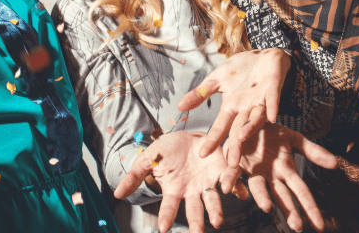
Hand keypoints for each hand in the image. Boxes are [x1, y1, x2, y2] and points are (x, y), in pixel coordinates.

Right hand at [113, 131, 245, 232]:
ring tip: (218, 221)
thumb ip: (134, 176)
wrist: (188, 135)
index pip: (169, 207)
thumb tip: (116, 194)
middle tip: (198, 232)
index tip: (162, 228)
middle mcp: (192, 191)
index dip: (165, 217)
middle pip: (194, 209)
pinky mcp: (222, 170)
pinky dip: (236, 188)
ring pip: (213, 200)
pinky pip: (231, 181)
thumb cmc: (167, 149)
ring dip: (216, 210)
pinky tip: (242, 193)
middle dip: (197, 222)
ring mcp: (208, 182)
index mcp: (175, 190)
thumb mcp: (149, 159)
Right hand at [177, 48, 290, 166]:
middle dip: (235, 148)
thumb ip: (201, 93)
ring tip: (241, 138)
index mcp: (232, 106)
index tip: (203, 155)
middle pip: (240, 131)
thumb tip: (179, 107)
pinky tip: (271, 117)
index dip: (213, 140)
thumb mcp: (217, 79)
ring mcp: (261, 100)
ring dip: (250, 128)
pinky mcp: (273, 89)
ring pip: (256, 118)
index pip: (221, 127)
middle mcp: (246, 108)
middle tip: (231, 166)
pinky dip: (271, 107)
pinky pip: (273, 100)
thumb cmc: (243, 69)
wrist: (265, 54)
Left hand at [223, 123, 336, 231]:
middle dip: (289, 211)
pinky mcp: (237, 164)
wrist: (251, 120)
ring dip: (261, 197)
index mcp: (285, 171)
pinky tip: (227, 189)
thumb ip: (313, 152)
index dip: (310, 208)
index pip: (301, 192)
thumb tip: (336, 164)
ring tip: (266, 206)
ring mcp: (253, 172)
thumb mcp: (295, 139)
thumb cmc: (273, 134)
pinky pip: (234, 175)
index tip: (320, 226)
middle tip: (297, 226)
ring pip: (258, 188)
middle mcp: (270, 176)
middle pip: (282, 196)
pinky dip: (231, 181)